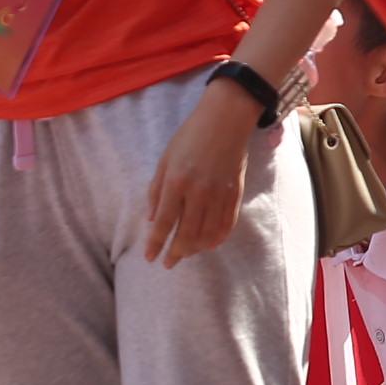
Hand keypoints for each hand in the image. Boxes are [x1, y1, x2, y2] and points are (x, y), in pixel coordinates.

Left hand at [143, 82, 260, 266]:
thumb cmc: (190, 136)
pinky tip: (208, 245)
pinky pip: (227, 224)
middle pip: (187, 233)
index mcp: (177, 182)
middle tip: (168, 263)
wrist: (226, 120)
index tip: (150, 258)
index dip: (156, 243)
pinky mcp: (235, 193)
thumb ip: (157, 191)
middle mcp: (199, 192)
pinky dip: (217, 238)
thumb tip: (152, 219)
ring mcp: (220, 194)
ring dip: (195, 249)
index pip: (164, 222)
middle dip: (176, 253)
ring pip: (208, 233)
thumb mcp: (165, 160)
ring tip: (185, 254)